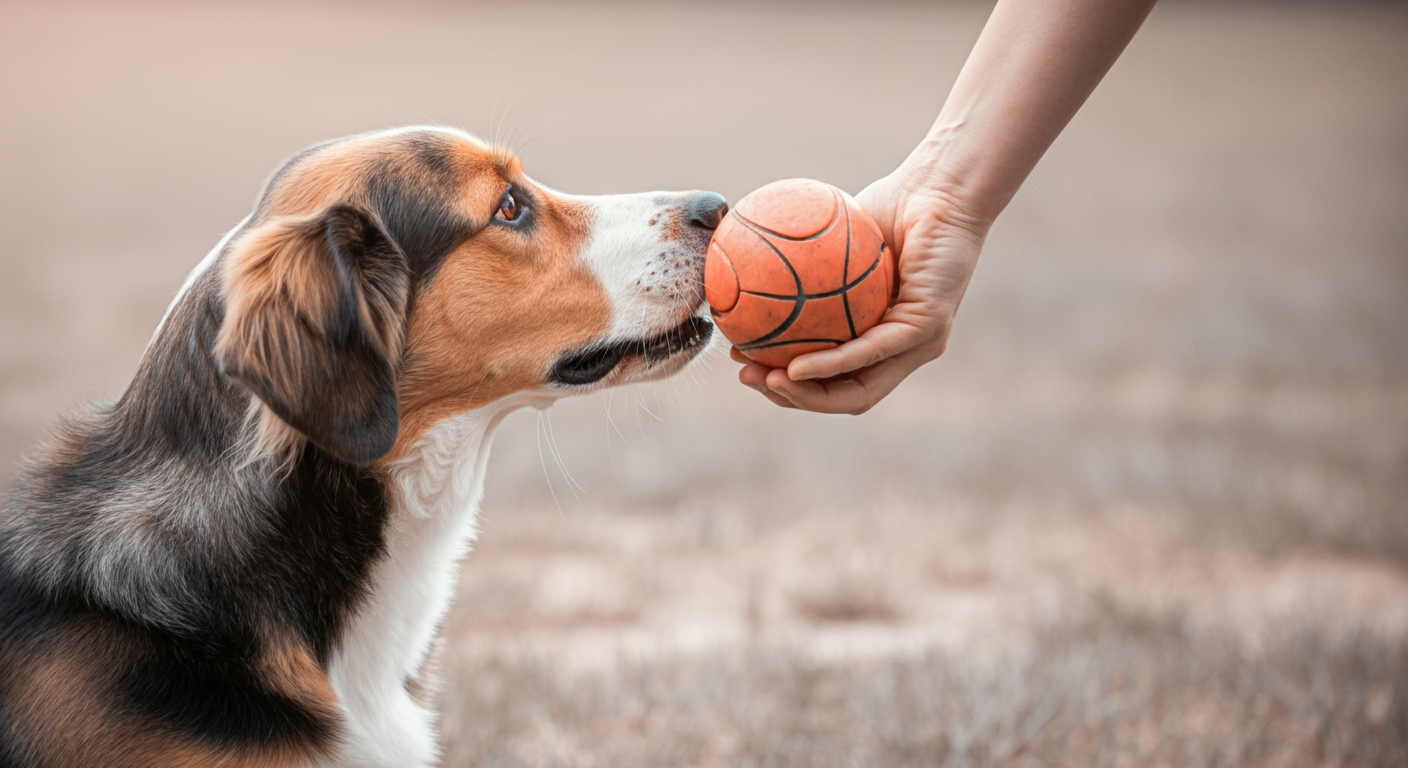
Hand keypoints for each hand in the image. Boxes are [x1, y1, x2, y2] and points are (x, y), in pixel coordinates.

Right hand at [733, 167, 989, 413]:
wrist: (941, 185)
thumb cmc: (893, 204)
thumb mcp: (830, 237)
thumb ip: (797, 263)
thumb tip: (737, 264)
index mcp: (881, 335)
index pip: (833, 378)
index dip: (789, 382)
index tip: (746, 362)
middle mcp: (902, 349)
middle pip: (842, 396)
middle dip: (791, 397)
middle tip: (748, 378)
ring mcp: (918, 344)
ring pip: (858, 390)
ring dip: (807, 395)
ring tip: (767, 382)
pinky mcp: (928, 328)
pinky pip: (871, 352)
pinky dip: (831, 366)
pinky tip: (794, 367)